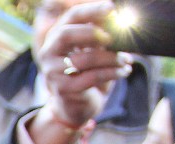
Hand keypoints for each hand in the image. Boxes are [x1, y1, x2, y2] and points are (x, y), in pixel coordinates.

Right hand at [39, 1, 131, 137]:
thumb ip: (101, 32)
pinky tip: (123, 71)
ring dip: (109, 58)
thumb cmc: (88, 69)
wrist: (77, 102)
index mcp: (57, 36)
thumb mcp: (94, 47)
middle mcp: (48, 52)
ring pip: (81, 59)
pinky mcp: (61, 89)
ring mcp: (52, 71)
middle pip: (65, 34)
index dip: (91, 10)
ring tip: (126, 59)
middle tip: (113, 38)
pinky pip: (89, 78)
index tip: (111, 8)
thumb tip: (119, 18)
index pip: (71, 16)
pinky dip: (110, 73)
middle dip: (92, 33)